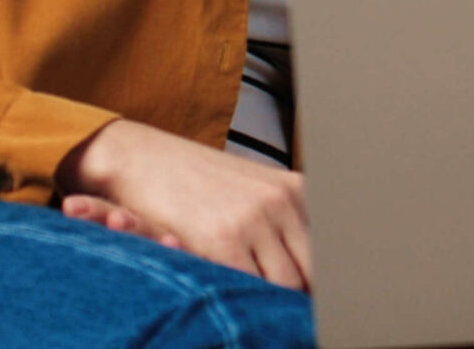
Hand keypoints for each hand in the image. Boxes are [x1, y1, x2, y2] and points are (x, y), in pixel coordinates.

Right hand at [58, 120, 313, 289]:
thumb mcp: (253, 191)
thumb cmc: (195, 182)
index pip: (332, 249)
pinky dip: (248, 302)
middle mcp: (282, 201)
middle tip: (298, 316)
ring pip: (288, 285)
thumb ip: (285, 223)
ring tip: (267, 312)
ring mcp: (254, 219)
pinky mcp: (223, 239)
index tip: (326, 302)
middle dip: (306, 295)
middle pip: (316, 271)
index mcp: (296, 189)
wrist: (142, 158)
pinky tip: (239, 304)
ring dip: (276, 302)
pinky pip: (251, 288)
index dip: (328, 281)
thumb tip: (314, 269)